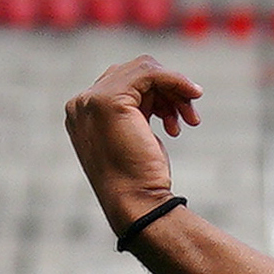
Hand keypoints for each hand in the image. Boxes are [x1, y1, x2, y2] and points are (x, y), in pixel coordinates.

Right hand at [63, 56, 204, 238]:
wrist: (136, 204)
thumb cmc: (140, 180)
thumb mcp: (135, 138)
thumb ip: (137, 113)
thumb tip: (160, 94)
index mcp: (83, 113)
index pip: (123, 83)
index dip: (156, 96)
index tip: (178, 119)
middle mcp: (81, 103)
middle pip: (134, 74)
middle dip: (167, 92)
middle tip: (189, 118)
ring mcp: (91, 100)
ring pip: (144, 70)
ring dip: (175, 89)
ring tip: (190, 119)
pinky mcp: (110, 100)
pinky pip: (149, 72)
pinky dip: (175, 79)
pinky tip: (192, 95)